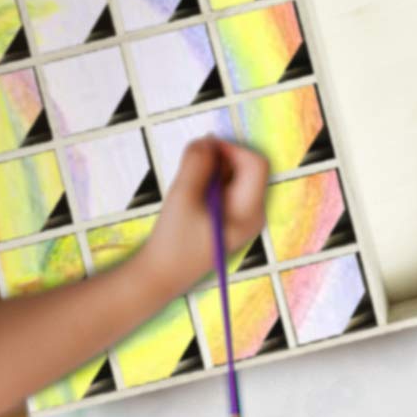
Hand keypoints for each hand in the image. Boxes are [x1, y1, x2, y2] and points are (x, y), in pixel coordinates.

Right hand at [141, 137, 268, 299]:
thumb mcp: (182, 196)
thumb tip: (206, 140)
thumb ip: (196, 163)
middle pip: (246, 167)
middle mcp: (253, 214)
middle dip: (219, 159)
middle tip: (189, 166)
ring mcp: (242, 217)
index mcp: (250, 212)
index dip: (230, 149)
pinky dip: (207, 181)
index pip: (255, 164)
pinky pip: (225, 186)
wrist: (161, 276)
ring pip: (233, 175)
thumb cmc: (173, 241)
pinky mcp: (228, 217)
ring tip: (187, 187)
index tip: (202, 149)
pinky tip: (189, 196)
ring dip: (210, 170)